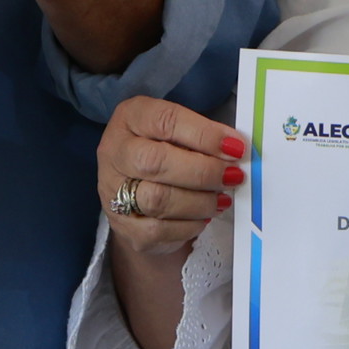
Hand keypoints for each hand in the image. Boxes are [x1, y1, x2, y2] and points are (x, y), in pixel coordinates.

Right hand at [97, 95, 240, 261]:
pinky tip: (204, 215)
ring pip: (157, 199)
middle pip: (155, 162)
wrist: (135, 195)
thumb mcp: (177, 132)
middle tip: (232, 175)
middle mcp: (115, 152)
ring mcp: (112, 191)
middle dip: (203, 171)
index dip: (204, 134)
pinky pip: (159, 230)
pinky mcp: (124, 226)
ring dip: (200, 201)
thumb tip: (235, 149)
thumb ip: (201, 136)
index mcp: (130, 118)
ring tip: (223, 197)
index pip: (165, 120)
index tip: (235, 147)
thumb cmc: (165, 154)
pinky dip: (190, 225)